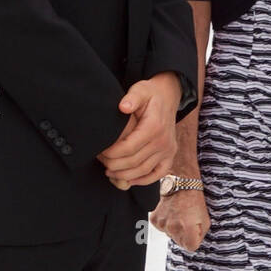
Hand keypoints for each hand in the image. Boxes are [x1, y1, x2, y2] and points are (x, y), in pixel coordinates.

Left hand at [97, 72, 181, 187]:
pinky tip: (128, 180)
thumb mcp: (141, 90)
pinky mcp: (170, 155)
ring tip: (109, 171)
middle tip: (101, 161)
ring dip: (124, 175)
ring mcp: (168, 150)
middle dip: (114, 165)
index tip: (100, 151)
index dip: (112, 153)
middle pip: (134, 162)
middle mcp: (164, 141)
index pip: (129, 148)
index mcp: (155, 127)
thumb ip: (132, 97)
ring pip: (143, 171)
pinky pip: (158, 174)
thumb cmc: (150, 94)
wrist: (168, 97)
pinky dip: (143, 180)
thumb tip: (123, 107)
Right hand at [149, 189, 209, 250]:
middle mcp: (173, 227)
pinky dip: (166, 223)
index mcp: (188, 228)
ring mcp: (163, 224)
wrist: (181, 183)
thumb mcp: (205, 218)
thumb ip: (201, 234)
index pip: (191, 247)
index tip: (194, 231)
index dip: (194, 239)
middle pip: (180, 242)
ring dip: (175, 228)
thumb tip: (195, 241)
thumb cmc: (194, 199)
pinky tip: (171, 213)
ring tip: (179, 214)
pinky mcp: (155, 219)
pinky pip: (162, 228)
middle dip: (185, 234)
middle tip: (187, 220)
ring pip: (170, 235)